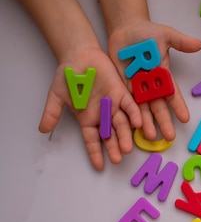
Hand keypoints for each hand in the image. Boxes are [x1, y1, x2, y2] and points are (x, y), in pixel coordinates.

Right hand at [39, 47, 141, 170]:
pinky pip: (130, 106)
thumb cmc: (67, 76)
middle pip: (110, 135)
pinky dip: (134, 114)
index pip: (92, 140)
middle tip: (118, 159)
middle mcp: (103, 116)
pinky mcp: (122, 94)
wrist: (79, 55)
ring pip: (122, 124)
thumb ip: (52, 112)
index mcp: (88, 119)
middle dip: (114, 147)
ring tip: (128, 148)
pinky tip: (137, 123)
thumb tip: (42, 129)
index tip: (99, 166)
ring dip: (125, 136)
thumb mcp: (56, 96)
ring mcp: (114, 106)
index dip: (95, 153)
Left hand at [108, 20, 200, 142]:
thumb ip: (181, 42)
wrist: (126, 30)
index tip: (185, 118)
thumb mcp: (165, 35)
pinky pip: (126, 103)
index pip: (172, 94)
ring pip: (143, 109)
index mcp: (164, 76)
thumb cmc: (147, 32)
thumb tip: (199, 44)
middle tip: (170, 137)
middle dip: (164, 121)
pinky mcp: (123, 87)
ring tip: (150, 137)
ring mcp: (137, 88)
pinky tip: (132, 127)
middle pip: (158, 106)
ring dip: (146, 123)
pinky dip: (129, 114)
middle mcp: (152, 86)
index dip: (178, 106)